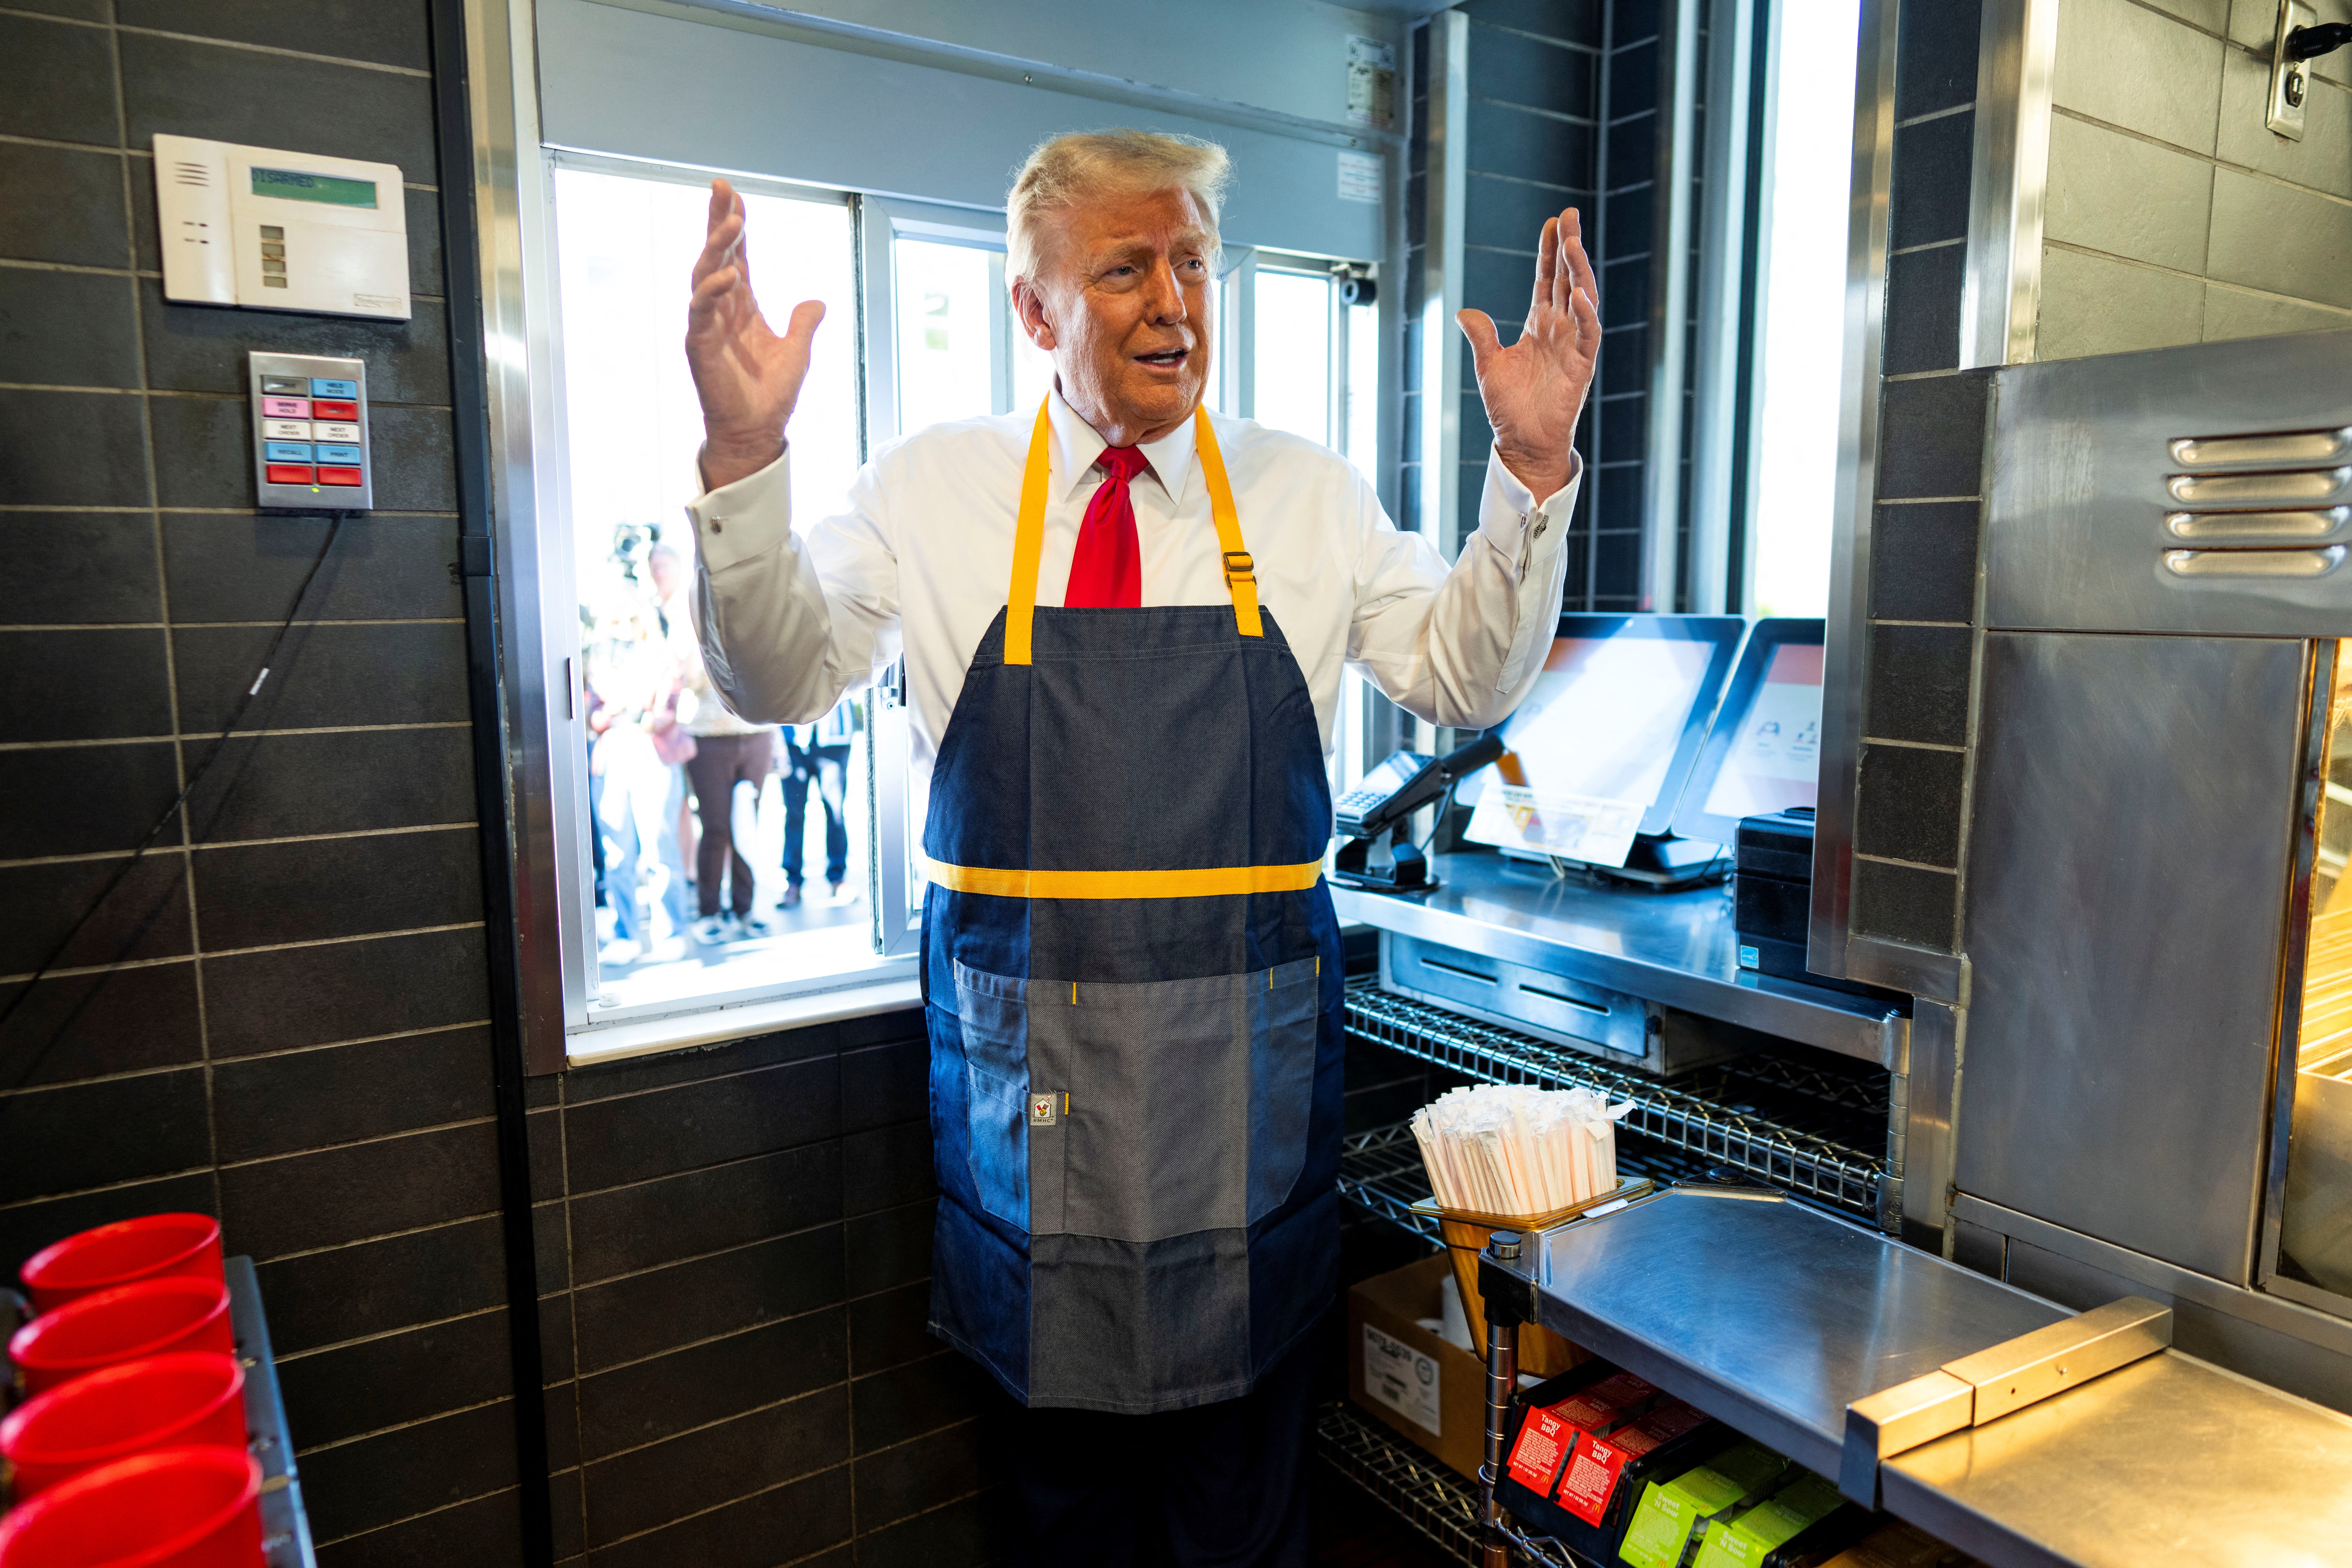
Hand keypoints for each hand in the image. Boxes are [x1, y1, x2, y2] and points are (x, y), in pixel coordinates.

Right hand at [687, 178, 826, 491]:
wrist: (756, 432)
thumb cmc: (770, 395)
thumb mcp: (797, 351)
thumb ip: (803, 323)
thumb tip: (816, 301)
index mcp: (741, 307)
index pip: (736, 256)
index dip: (736, 226)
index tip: (736, 195)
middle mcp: (720, 310)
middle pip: (715, 254)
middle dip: (718, 220)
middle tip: (722, 187)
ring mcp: (706, 325)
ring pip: (704, 274)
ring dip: (717, 246)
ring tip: (732, 220)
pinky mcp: (698, 345)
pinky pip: (701, 311)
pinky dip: (712, 291)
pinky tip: (728, 275)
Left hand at [1457, 207, 1600, 503]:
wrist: (1522, 441)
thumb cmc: (1509, 407)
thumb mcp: (1488, 365)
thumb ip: (1481, 336)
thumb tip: (1464, 311)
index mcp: (1540, 326)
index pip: (1547, 279)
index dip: (1549, 252)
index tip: (1553, 223)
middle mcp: (1559, 330)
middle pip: (1567, 279)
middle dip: (1569, 247)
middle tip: (1570, 215)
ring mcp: (1573, 345)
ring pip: (1582, 298)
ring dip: (1579, 271)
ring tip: (1573, 243)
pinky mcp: (1581, 365)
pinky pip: (1588, 334)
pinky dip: (1585, 314)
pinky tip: (1578, 293)